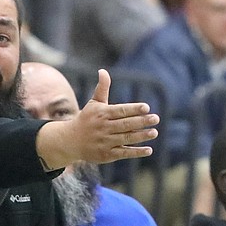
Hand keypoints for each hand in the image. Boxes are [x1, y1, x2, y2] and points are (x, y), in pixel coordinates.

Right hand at [35, 69, 157, 169]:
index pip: (120, 111)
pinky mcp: (106, 155)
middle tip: (156, 118)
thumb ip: (102, 88)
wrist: (69, 141)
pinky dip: (136, 152)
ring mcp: (105, 142)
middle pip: (125, 125)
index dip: (133, 109)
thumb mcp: (94, 103)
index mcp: (102, 114)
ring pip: (126, 138)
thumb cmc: (86, 119)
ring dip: (141, 136)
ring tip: (154, 132)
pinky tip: (149, 150)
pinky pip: (124, 153)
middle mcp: (103, 128)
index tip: (146, 107)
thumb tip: (103, 70)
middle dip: (141, 122)